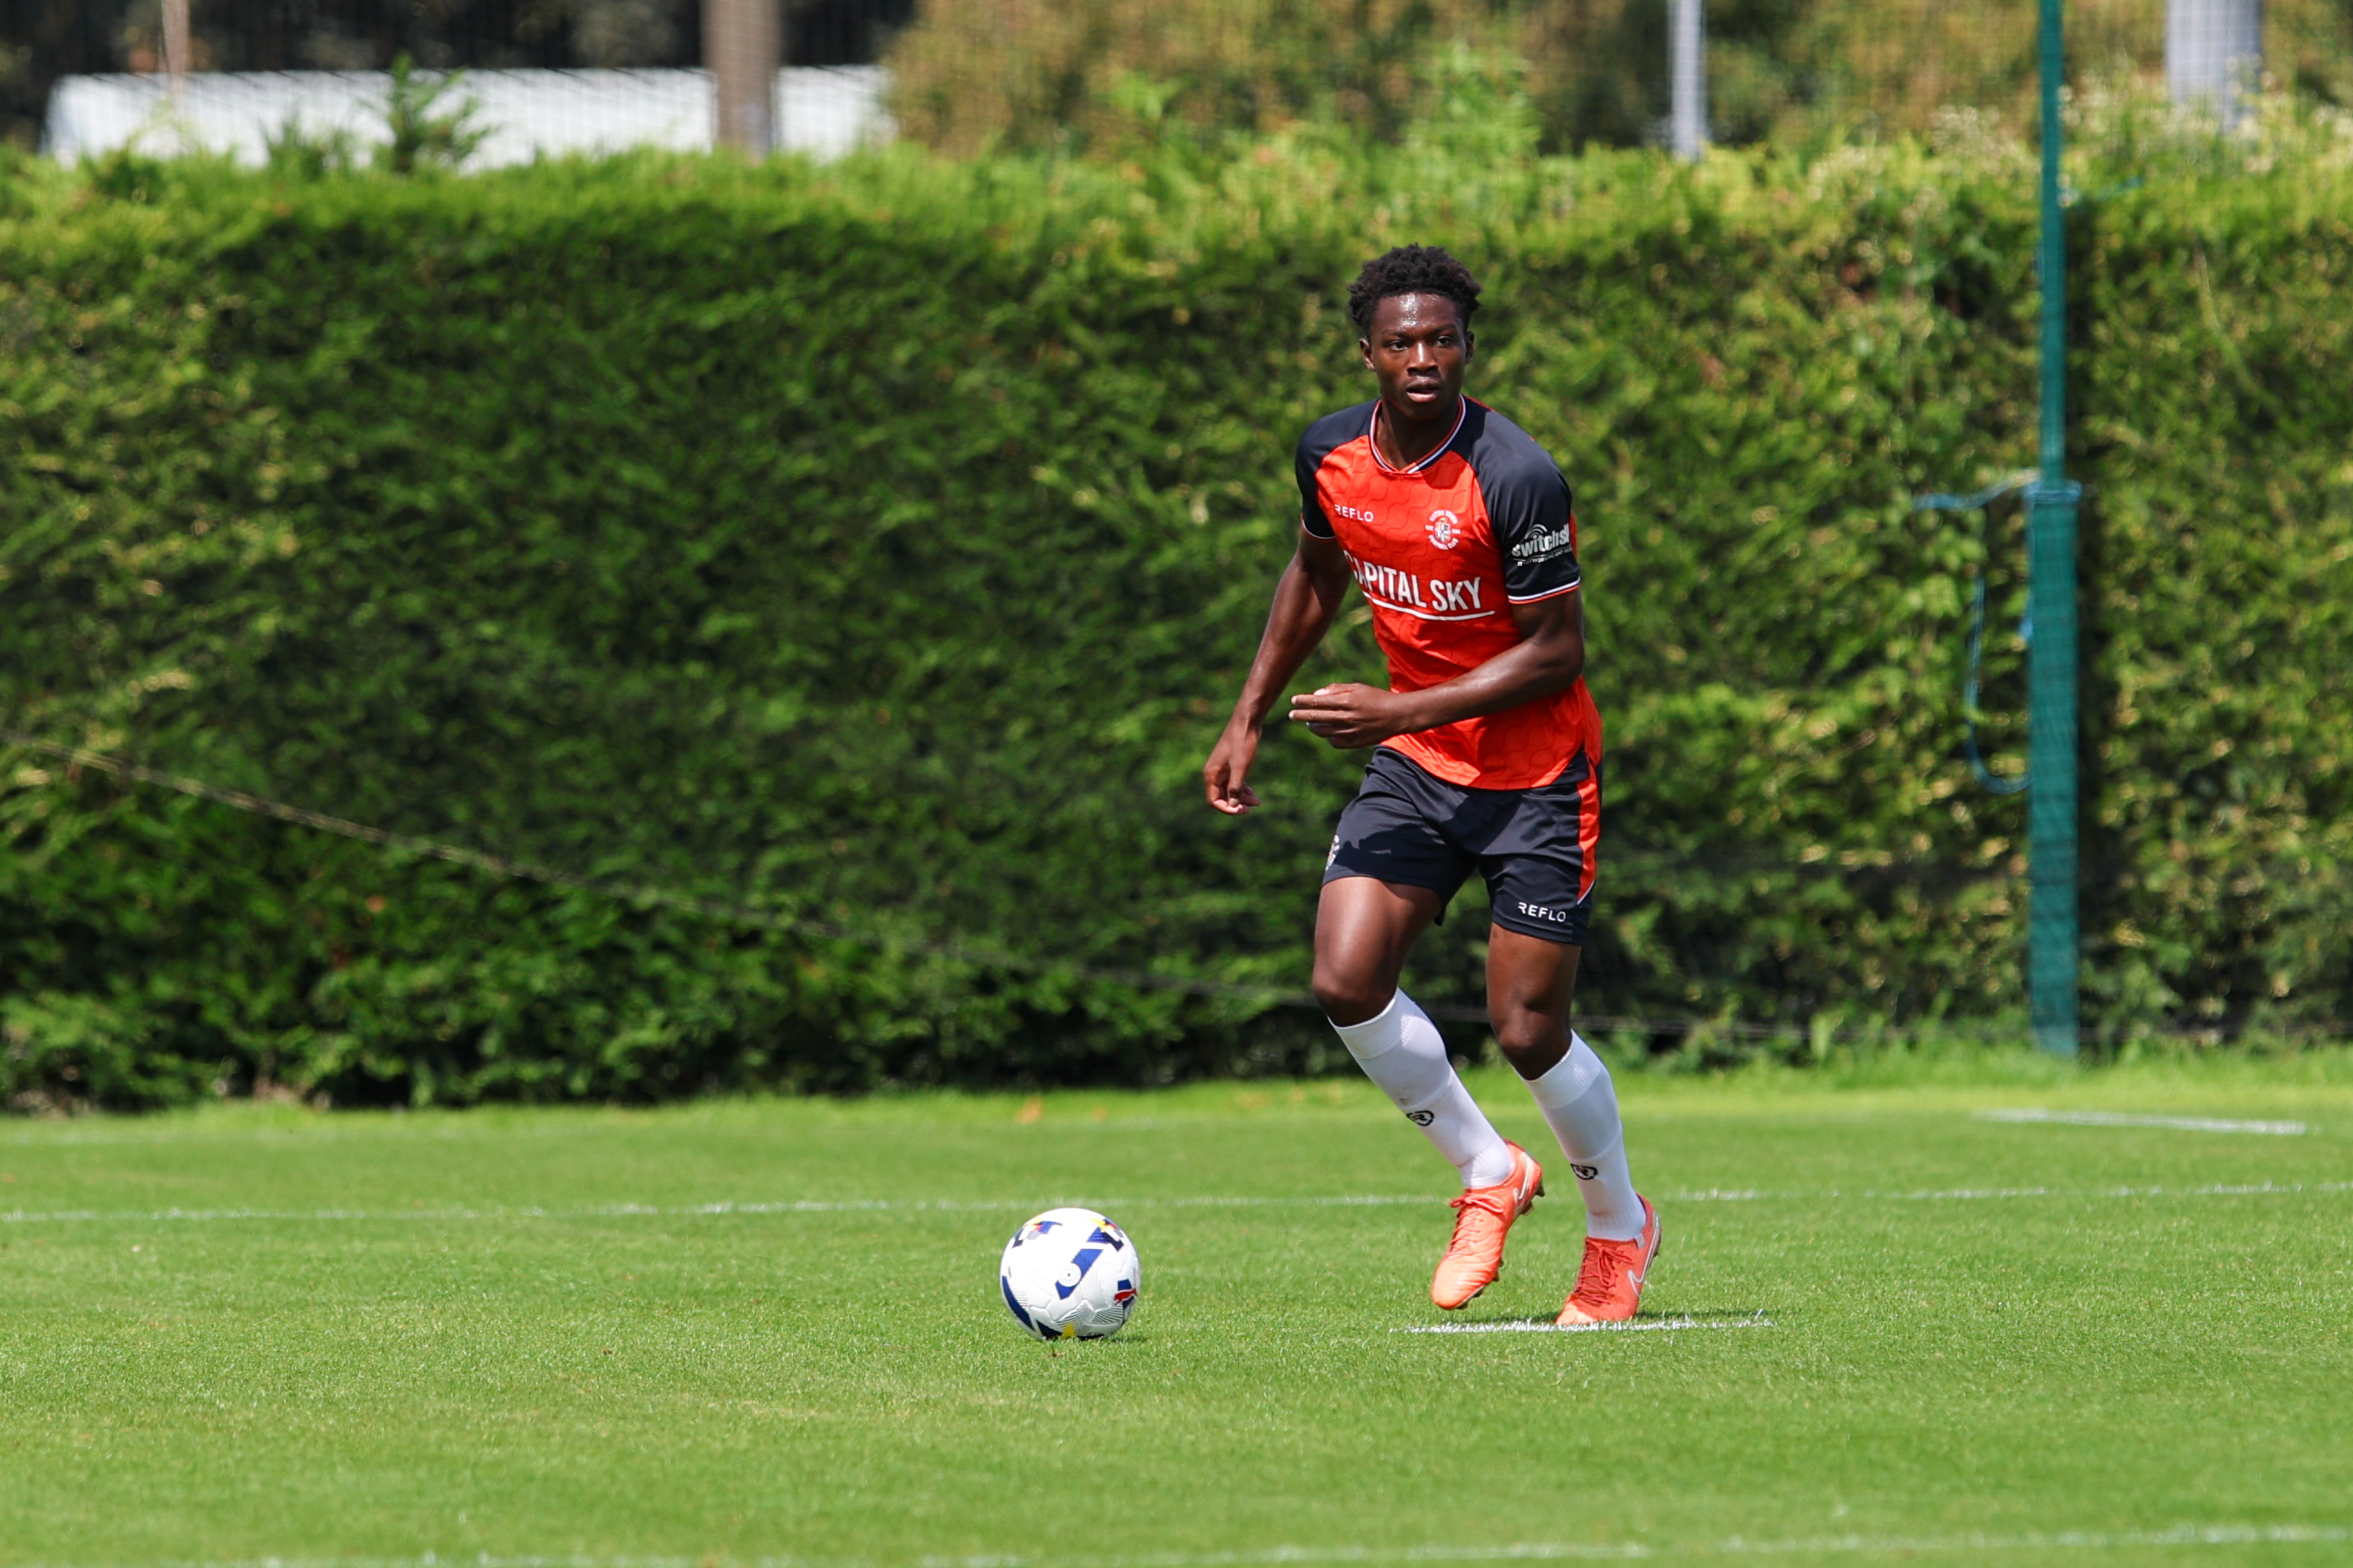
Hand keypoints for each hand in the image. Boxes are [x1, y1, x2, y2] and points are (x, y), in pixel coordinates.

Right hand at [1203, 718, 1263, 814]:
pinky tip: (1253, 793)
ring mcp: (1222, 769)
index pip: (1214, 800)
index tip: (1243, 811)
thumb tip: (1233, 805)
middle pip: (1222, 797)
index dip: (1227, 809)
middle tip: (1253, 807)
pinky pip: (1234, 782)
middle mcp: (1214, 773)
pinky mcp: (1231, 764)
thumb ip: (1235, 787)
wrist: (1247, 722)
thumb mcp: (1240, 767)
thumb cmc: (1242, 743)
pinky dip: (1243, 789)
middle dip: (1237, 804)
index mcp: (1211, 774)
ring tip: (1258, 802)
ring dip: (1242, 798)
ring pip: (1229, 790)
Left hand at [1287, 683, 1411, 748]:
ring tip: (1311, 723)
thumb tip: (1316, 694)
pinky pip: (1335, 741)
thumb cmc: (1375, 698)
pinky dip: (1329, 737)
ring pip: (1324, 732)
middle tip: (1292, 715)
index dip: (1304, 701)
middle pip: (1317, 718)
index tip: (1293, 700)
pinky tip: (1328, 732)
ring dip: (1314, 726)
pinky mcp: (1355, 743)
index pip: (1319, 701)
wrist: (1397, 716)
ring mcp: (1351, 732)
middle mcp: (1348, 717)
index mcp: (1348, 701)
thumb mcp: (1357, 688)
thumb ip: (1336, 689)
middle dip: (1301, 716)